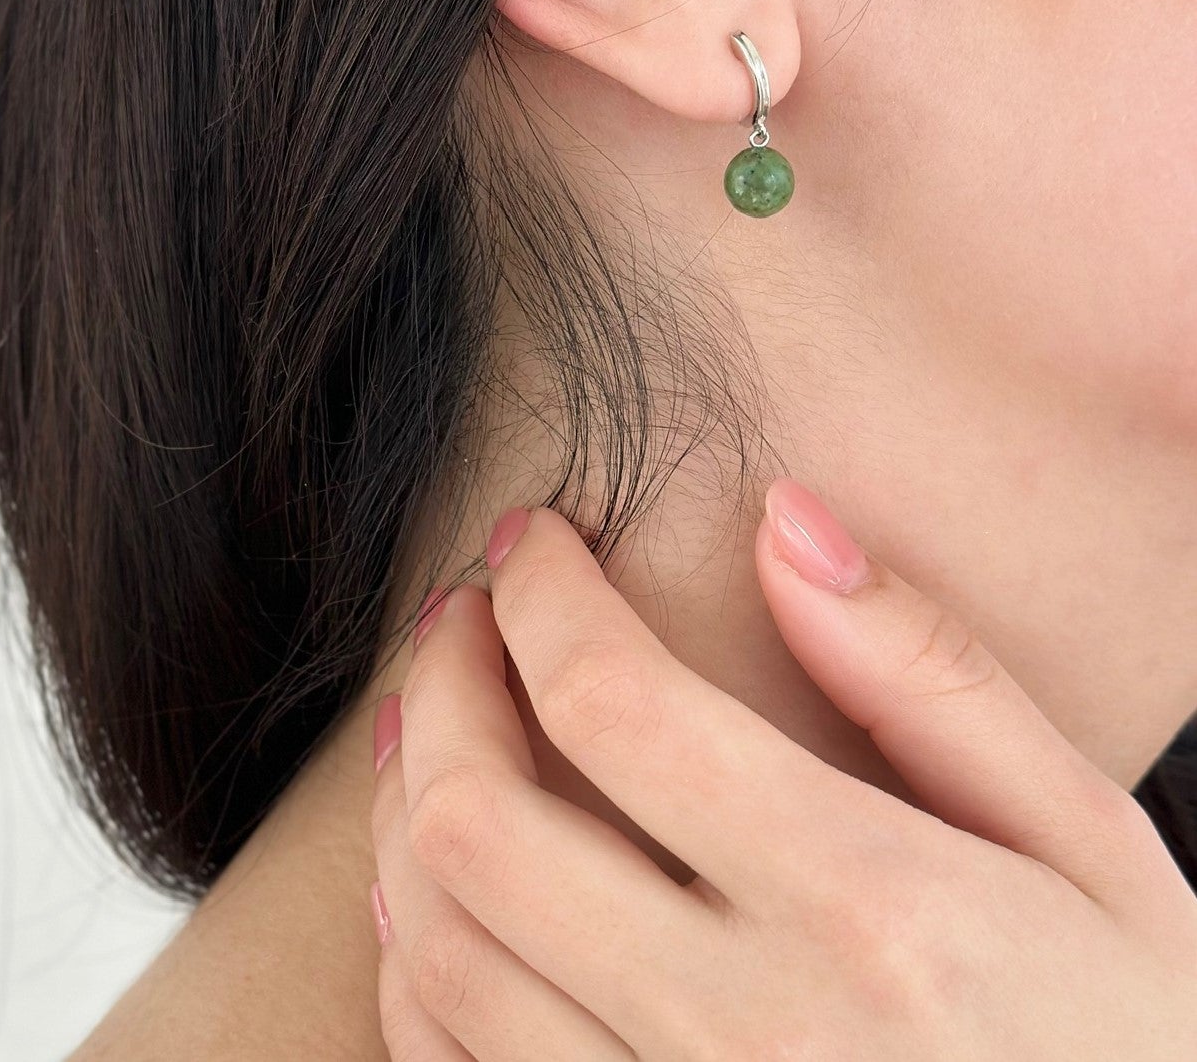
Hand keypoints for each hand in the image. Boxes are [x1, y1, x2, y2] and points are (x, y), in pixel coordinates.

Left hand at [367, 480, 1196, 1059]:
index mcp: (875, 919)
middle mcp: (751, 1041)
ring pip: (436, 956)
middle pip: (479, 827)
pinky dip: (414, 960)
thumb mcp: (1094, 854)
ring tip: (433, 722)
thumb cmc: (1138, 1053)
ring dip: (405, 808)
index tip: (530, 539)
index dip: (541, 594)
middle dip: (440, 681)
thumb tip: (784, 520)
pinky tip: (443, 888)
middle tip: (460, 614)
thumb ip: (932, 678)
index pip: (616, 707)